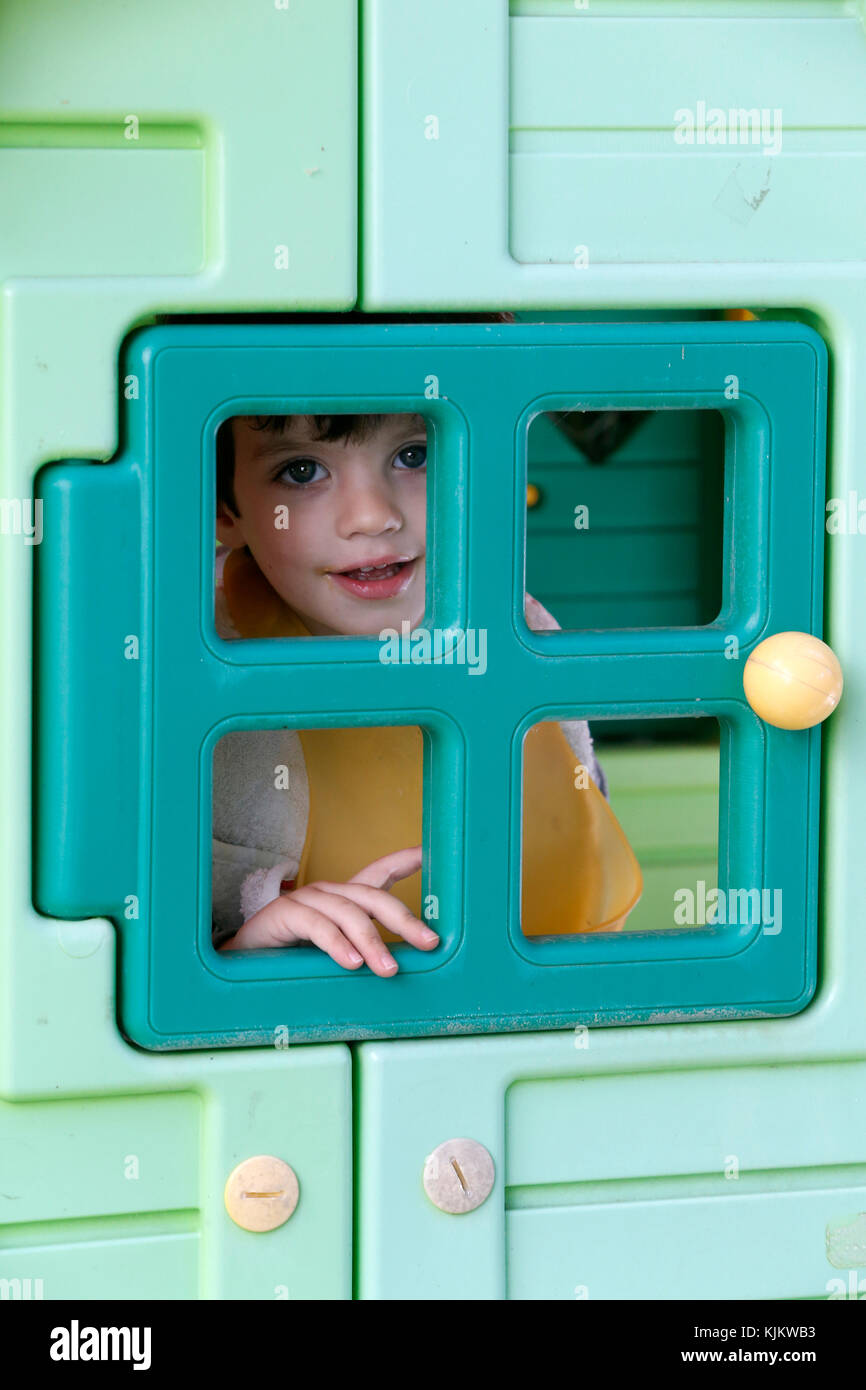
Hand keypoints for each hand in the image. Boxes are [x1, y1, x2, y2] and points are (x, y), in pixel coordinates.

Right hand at [217, 846, 437, 975]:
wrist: (244, 963)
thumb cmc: (295, 957)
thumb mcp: (338, 953)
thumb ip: (364, 953)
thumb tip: (404, 969)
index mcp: (345, 899)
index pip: (380, 872)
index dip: (407, 860)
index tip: (433, 853)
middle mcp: (329, 893)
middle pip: (373, 896)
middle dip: (404, 919)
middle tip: (429, 942)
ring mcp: (306, 900)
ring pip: (348, 913)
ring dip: (371, 942)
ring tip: (388, 969)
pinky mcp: (284, 913)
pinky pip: (316, 926)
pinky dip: (336, 945)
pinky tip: (351, 963)